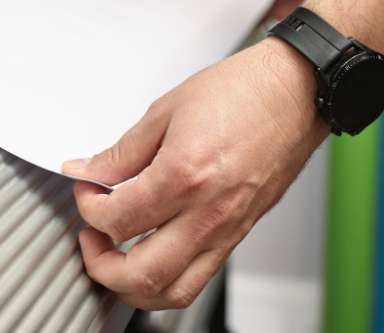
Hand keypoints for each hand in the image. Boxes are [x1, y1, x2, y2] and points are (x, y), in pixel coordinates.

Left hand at [61, 38, 328, 309]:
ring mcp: (227, 229)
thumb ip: (122, 150)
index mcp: (184, 176)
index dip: (88, 206)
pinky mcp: (240, 233)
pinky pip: (199, 277)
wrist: (297, 92)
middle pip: (140, 274)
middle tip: (90, 235)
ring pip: (173, 291)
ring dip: (132, 285)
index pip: (117, 219)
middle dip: (99, 263)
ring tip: (115, 255)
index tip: (86, 189)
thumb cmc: (243, 91)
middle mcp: (208, 212)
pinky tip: (151, 252)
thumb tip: (88, 170)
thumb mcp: (166, 110)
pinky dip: (166, 279)